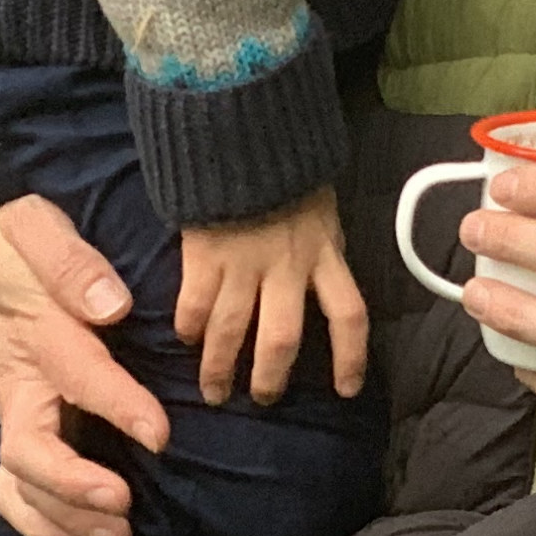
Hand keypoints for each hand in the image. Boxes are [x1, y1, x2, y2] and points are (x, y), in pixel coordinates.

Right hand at [0, 196, 166, 535]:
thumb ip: (70, 261)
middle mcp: (17, 383)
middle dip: (74, 485)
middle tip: (123, 506)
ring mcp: (7, 412)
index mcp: (35, 331)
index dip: (118, 406)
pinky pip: (9, 490)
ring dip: (65, 518)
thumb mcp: (32, 225)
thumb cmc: (7, 246)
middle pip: (28, 449)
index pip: (78, 375)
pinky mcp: (7, 429)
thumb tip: (112, 304)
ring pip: (19, 481)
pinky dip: (38, 526)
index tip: (159, 434)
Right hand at [175, 184, 369, 407]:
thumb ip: (322, 254)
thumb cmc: (290, 177)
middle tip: (261, 399)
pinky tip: (185, 339)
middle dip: (270, 377)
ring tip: (214, 391)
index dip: (350, 357)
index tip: (346, 390)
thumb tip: (323, 293)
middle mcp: (288, 266)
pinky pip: (194, 306)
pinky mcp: (204, 256)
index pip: (349, 315)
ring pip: (232, 332)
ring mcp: (244, 263)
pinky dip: (188, 328)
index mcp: (326, 254)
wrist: (245, 136)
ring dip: (219, 369)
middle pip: (283, 339)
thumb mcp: (323, 215)